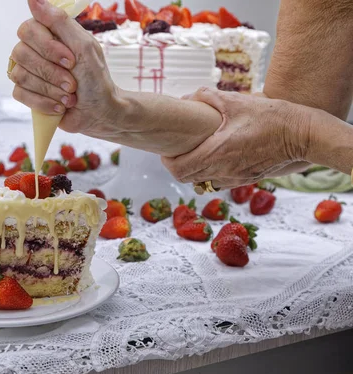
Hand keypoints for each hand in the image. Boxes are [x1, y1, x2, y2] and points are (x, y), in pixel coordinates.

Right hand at [10, 0, 119, 135]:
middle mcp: (35, 51)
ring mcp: (29, 73)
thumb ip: (59, 21)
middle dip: (51, 73)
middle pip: (22, 54)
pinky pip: (20, 94)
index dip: (47, 47)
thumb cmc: (95, 78)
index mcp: (48, 35)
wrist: (99, 112)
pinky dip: (43, 102)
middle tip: (72, 83)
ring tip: (69, 96)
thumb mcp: (84, 46)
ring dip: (50, 90)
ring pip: (20, 76)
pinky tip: (59, 107)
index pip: (27, 30)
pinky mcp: (26, 94)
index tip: (70, 60)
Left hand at [161, 88, 307, 189]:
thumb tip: (186, 98)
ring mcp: (234, 178)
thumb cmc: (270, 117)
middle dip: (178, 165)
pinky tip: (215, 158)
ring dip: (194, 171)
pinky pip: (218, 182)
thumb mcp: (236, 101)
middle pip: (187, 178)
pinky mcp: (245, 180)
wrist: (301, 134)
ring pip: (202, 182)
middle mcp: (223, 170)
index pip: (179, 169)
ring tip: (195, 153)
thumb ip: (207, 97)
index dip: (168, 162)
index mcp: (217, 152)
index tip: (167, 150)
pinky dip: (210, 174)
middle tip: (177, 151)